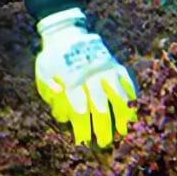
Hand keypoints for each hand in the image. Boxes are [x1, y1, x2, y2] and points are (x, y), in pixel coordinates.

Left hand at [34, 8, 137, 146]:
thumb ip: (49, 93)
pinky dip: (132, 100)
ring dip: (122, 118)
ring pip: (119, 98)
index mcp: (71, 82)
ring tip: (123, 132)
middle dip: (103, 129)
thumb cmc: (52, 59)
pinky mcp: (116, 65)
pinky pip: (128, 85)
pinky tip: (133, 113)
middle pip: (101, 109)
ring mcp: (106, 71)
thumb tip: (62, 113)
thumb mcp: (43, 73)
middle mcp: (91, 78)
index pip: (80, 112)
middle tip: (103, 143)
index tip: (83, 141)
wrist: (65, 32)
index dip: (83, 129)